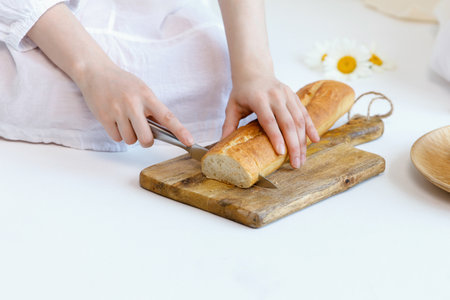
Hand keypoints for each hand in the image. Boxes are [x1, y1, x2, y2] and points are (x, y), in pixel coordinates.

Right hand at [26, 3, 192, 147]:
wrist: (95, 72)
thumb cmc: (123, 83)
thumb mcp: (142, 90)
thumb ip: (153, 109)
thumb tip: (164, 132)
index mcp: (147, 96)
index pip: (167, 117)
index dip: (180, 131)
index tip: (190, 142)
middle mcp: (133, 103)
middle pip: (146, 138)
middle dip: (146, 141)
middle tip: (143, 135)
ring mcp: (117, 110)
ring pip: (130, 140)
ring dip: (130, 136)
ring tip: (125, 121)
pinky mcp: (103, 116)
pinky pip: (116, 137)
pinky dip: (118, 134)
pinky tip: (115, 121)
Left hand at [222, 75, 319, 168]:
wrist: (254, 71)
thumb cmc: (242, 91)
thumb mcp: (232, 107)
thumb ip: (228, 125)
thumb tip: (222, 145)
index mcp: (259, 99)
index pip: (269, 121)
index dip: (276, 137)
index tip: (281, 153)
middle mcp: (275, 96)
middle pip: (288, 123)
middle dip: (294, 145)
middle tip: (295, 164)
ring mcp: (287, 95)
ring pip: (299, 120)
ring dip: (302, 141)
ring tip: (302, 158)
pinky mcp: (294, 96)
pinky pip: (305, 113)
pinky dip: (310, 127)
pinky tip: (314, 140)